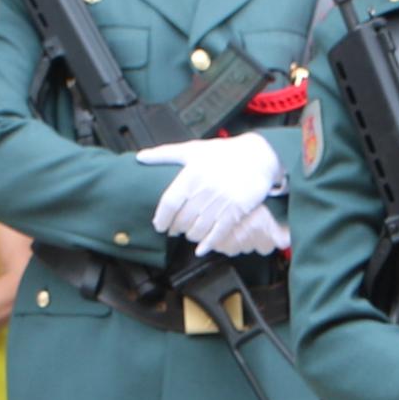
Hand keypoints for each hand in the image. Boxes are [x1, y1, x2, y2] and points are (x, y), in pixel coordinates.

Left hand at [137, 136, 287, 253]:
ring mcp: (221, 201)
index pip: (170, 203)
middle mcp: (205, 189)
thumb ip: (165, 154)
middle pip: (183, 219)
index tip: (159, 225)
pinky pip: (218, 233)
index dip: (162, 218)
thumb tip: (140, 157)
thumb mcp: (193, 149)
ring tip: (189, 233)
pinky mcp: (236, 210)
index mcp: (192, 175)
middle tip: (175, 230)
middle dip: (176, 228)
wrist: (257, 157)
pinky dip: (208, 244)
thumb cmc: (223, 153)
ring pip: (198, 229)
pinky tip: (201, 249)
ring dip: (190, 235)